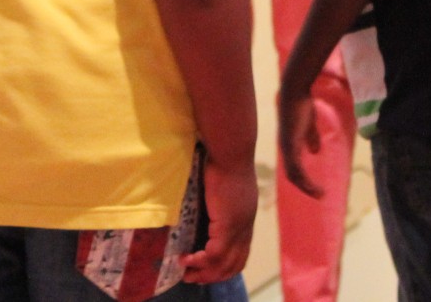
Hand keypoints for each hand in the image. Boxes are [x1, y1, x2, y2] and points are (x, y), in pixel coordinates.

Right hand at [178, 153, 256, 283]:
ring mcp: (238, 229)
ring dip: (205, 273)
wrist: (232, 153)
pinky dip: (200, 261)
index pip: (241, 253)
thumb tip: (204, 200)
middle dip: (214, 275)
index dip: (225, 265)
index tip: (206, 269)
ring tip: (187, 274)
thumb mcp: (224, 185)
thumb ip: (218, 199)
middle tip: (194, 278)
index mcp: (245, 219)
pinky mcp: (228, 226)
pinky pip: (214, 254)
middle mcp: (245, 228)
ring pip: (225, 264)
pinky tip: (185, 259)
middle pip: (235, 264)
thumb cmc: (225, 160)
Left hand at [277, 85, 323, 197]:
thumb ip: (311, 138)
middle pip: (292, 175)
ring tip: (320, 194)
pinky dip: (305, 178)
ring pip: (293, 174)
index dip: (304, 179)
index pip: (293, 168)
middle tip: (320, 195)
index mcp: (289, 144)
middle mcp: (285, 148)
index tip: (316, 187)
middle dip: (305, 187)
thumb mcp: (309, 124)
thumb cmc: (302, 104)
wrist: (295, 91)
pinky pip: (295, 167)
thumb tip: (315, 152)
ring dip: (307, 186)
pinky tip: (314, 182)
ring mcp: (286, 146)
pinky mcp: (290, 144)